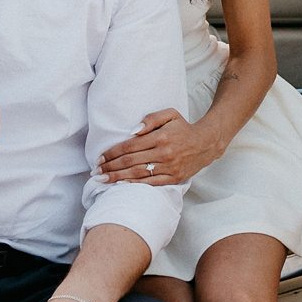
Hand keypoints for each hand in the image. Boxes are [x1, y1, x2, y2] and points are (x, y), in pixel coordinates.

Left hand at [96, 108, 213, 187]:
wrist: (206, 143)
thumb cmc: (183, 128)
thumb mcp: (169, 115)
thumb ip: (150, 119)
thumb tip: (132, 131)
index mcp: (160, 137)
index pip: (129, 146)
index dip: (112, 153)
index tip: (100, 158)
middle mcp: (164, 153)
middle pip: (130, 162)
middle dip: (110, 167)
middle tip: (96, 172)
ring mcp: (169, 167)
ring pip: (138, 174)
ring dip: (117, 178)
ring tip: (102, 180)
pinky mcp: (174, 178)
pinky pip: (150, 183)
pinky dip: (135, 185)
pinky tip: (121, 186)